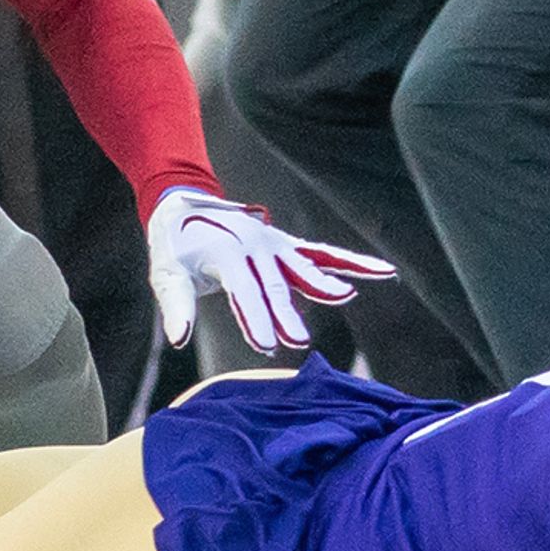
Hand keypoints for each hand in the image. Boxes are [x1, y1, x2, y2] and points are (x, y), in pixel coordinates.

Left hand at [146, 186, 392, 352]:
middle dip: (287, 313)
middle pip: (275, 284)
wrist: (183, 206)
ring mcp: (275, 243)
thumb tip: (178, 340)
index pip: (244, 290)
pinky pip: (323, 255)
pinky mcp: (287, 245)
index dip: (254, 317)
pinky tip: (382, 272)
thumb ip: (176, 306)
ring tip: (345, 297)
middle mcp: (255, 244)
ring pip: (305, 267)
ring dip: (324, 285)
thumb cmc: (174, 246)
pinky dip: (351, 263)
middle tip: (298, 341)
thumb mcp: (166, 273)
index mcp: (226, 251)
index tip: (266, 344)